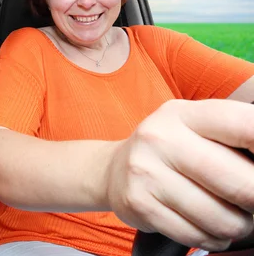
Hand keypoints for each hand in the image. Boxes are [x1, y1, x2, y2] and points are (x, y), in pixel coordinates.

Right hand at [106, 99, 253, 250]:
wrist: (113, 169)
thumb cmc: (170, 149)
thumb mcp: (196, 127)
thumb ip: (236, 137)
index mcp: (184, 113)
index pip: (248, 128)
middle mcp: (161, 138)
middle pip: (243, 184)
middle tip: (250, 200)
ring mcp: (146, 172)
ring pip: (222, 220)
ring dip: (237, 226)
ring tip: (228, 216)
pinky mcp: (138, 204)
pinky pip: (196, 236)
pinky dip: (212, 239)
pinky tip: (207, 227)